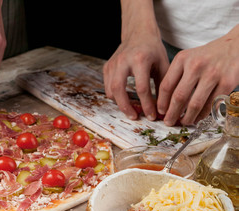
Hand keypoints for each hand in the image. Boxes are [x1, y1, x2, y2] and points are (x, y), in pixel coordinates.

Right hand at [103, 0, 168, 120]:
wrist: (138, 33)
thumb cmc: (153, 49)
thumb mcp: (163, 65)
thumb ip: (164, 86)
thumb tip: (164, 108)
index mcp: (140, 60)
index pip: (142, 88)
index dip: (147, 105)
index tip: (151, 115)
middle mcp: (123, 61)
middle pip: (119, 90)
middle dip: (126, 107)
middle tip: (134, 117)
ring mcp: (113, 64)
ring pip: (110, 90)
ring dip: (119, 103)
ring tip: (130, 110)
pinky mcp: (107, 67)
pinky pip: (108, 86)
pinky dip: (115, 96)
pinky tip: (125, 99)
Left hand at [157, 26, 238, 125]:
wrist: (235, 45)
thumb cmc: (208, 56)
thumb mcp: (188, 58)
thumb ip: (176, 76)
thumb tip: (165, 102)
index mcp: (182, 59)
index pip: (166, 85)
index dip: (161, 102)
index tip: (160, 111)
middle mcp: (196, 65)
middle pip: (179, 97)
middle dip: (172, 113)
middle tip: (169, 122)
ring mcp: (212, 74)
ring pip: (195, 103)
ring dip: (188, 117)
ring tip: (184, 122)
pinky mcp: (227, 82)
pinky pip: (211, 104)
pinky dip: (203, 114)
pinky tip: (198, 118)